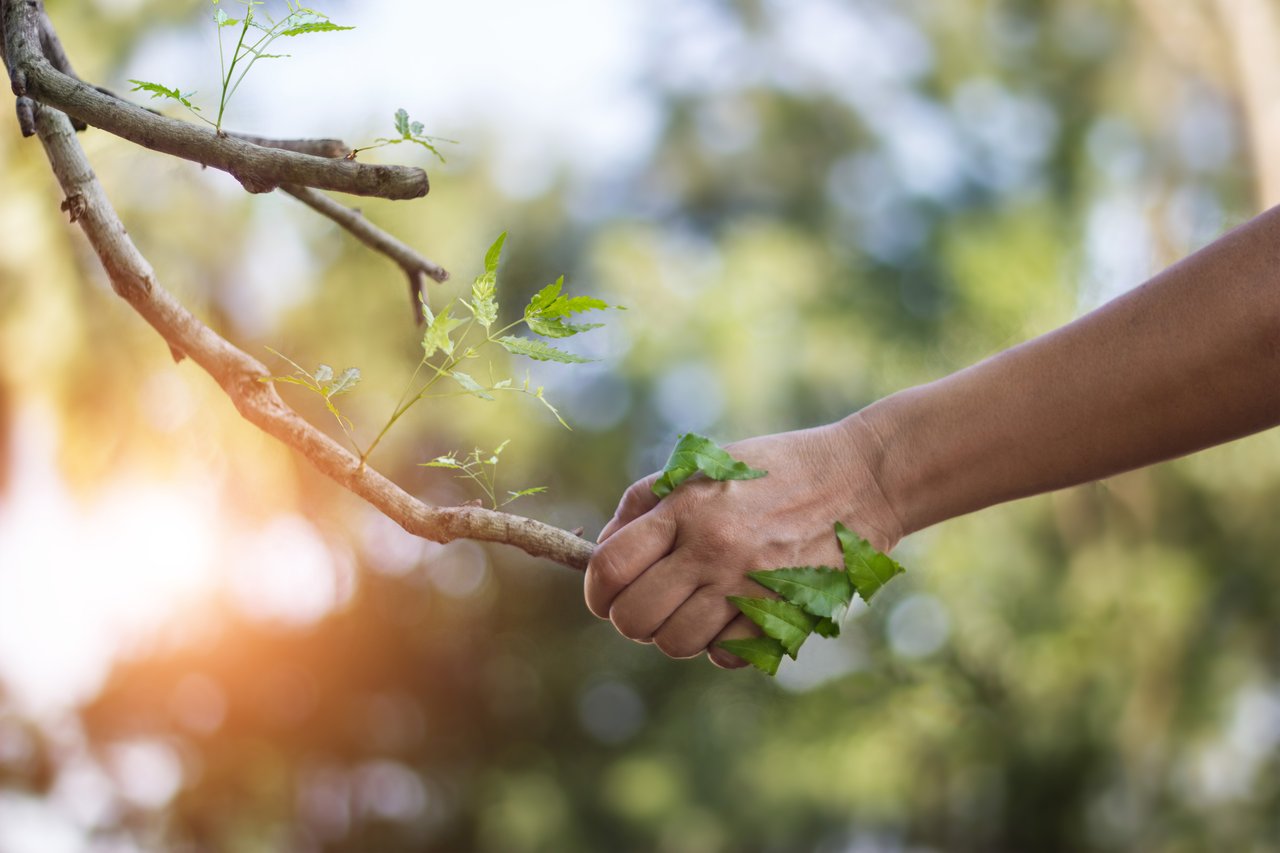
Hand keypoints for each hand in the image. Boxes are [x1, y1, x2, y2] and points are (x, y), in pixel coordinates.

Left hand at [585, 417, 900, 667]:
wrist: (860, 480)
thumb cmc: (773, 469)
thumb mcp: (704, 465)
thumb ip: (647, 503)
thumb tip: (601, 550)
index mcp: (686, 508)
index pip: (610, 569)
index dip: (596, 591)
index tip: (605, 595)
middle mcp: (712, 549)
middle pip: (634, 618)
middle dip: (631, 618)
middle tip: (649, 604)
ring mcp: (748, 586)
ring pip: (675, 643)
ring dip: (674, 633)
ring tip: (693, 608)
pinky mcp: (783, 613)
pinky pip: (724, 654)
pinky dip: (719, 644)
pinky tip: (731, 616)